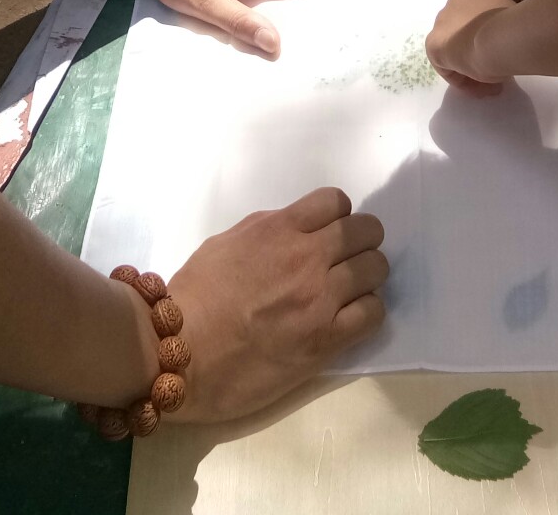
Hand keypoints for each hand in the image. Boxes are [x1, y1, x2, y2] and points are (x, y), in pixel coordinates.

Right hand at [167, 188, 388, 422]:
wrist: (181, 354)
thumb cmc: (194, 297)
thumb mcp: (226, 243)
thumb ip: (267, 231)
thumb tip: (296, 231)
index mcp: (278, 230)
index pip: (336, 202)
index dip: (336, 215)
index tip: (327, 232)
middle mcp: (306, 258)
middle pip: (366, 232)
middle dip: (360, 241)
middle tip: (344, 260)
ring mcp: (320, 300)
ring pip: (376, 269)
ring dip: (365, 276)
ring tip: (347, 291)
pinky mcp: (327, 340)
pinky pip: (373, 313)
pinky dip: (366, 311)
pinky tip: (348, 317)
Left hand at [426, 0, 515, 96]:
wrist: (500, 37)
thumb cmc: (516, 27)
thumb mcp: (516, 24)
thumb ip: (508, 30)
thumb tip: (507, 47)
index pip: (479, 19)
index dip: (491, 42)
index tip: (505, 58)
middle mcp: (456, 1)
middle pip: (464, 34)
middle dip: (477, 56)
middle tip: (496, 77)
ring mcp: (442, 21)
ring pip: (455, 49)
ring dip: (469, 70)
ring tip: (489, 89)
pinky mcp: (434, 44)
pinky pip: (446, 65)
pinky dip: (460, 79)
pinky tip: (477, 90)